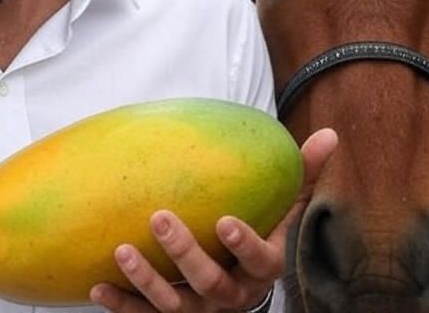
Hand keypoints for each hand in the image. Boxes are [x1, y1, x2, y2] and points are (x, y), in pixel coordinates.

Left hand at [89, 128, 337, 311]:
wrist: (238, 282)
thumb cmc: (257, 232)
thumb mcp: (281, 208)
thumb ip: (300, 174)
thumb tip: (331, 133)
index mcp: (261, 268)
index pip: (260, 261)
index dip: (245, 243)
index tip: (225, 220)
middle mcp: (231, 295)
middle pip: (209, 282)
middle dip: (184, 253)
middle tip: (158, 218)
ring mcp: (200, 310)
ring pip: (175, 306)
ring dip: (146, 281)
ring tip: (122, 251)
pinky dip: (121, 305)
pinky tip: (97, 287)